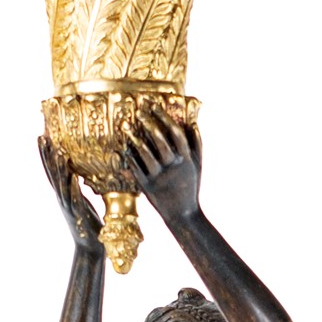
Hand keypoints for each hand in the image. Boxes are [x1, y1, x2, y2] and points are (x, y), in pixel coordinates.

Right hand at [38, 134, 105, 256]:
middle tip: (42, 138)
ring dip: (60, 170)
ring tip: (59, 153)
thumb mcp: (81, 201)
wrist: (89, 247)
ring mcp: (69, 206)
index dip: (46, 155)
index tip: (42, 137)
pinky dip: (73, 189)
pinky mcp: (78, 215)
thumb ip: (76, 188)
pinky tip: (73, 178)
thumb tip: (76, 173)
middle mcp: (63, 198)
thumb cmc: (87, 223)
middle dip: (47, 156)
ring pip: (62, 185)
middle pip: (52, 174)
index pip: (51, 171)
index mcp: (63, 194)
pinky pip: (75, 200)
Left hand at [118, 107, 202, 225]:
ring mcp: (159, 176)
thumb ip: (196, 144)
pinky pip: (136, 169)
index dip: (164, 118)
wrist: (183, 215)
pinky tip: (123, 148)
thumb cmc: (190, 187)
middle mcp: (173, 166)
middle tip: (140, 112)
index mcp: (185, 159)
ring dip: (135, 139)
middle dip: (149, 124)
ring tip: (127, 127)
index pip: (175, 133)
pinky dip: (129, 158)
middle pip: (160, 140)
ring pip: (146, 153)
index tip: (155, 106)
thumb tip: (193, 123)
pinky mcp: (148, 186)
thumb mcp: (197, 165)